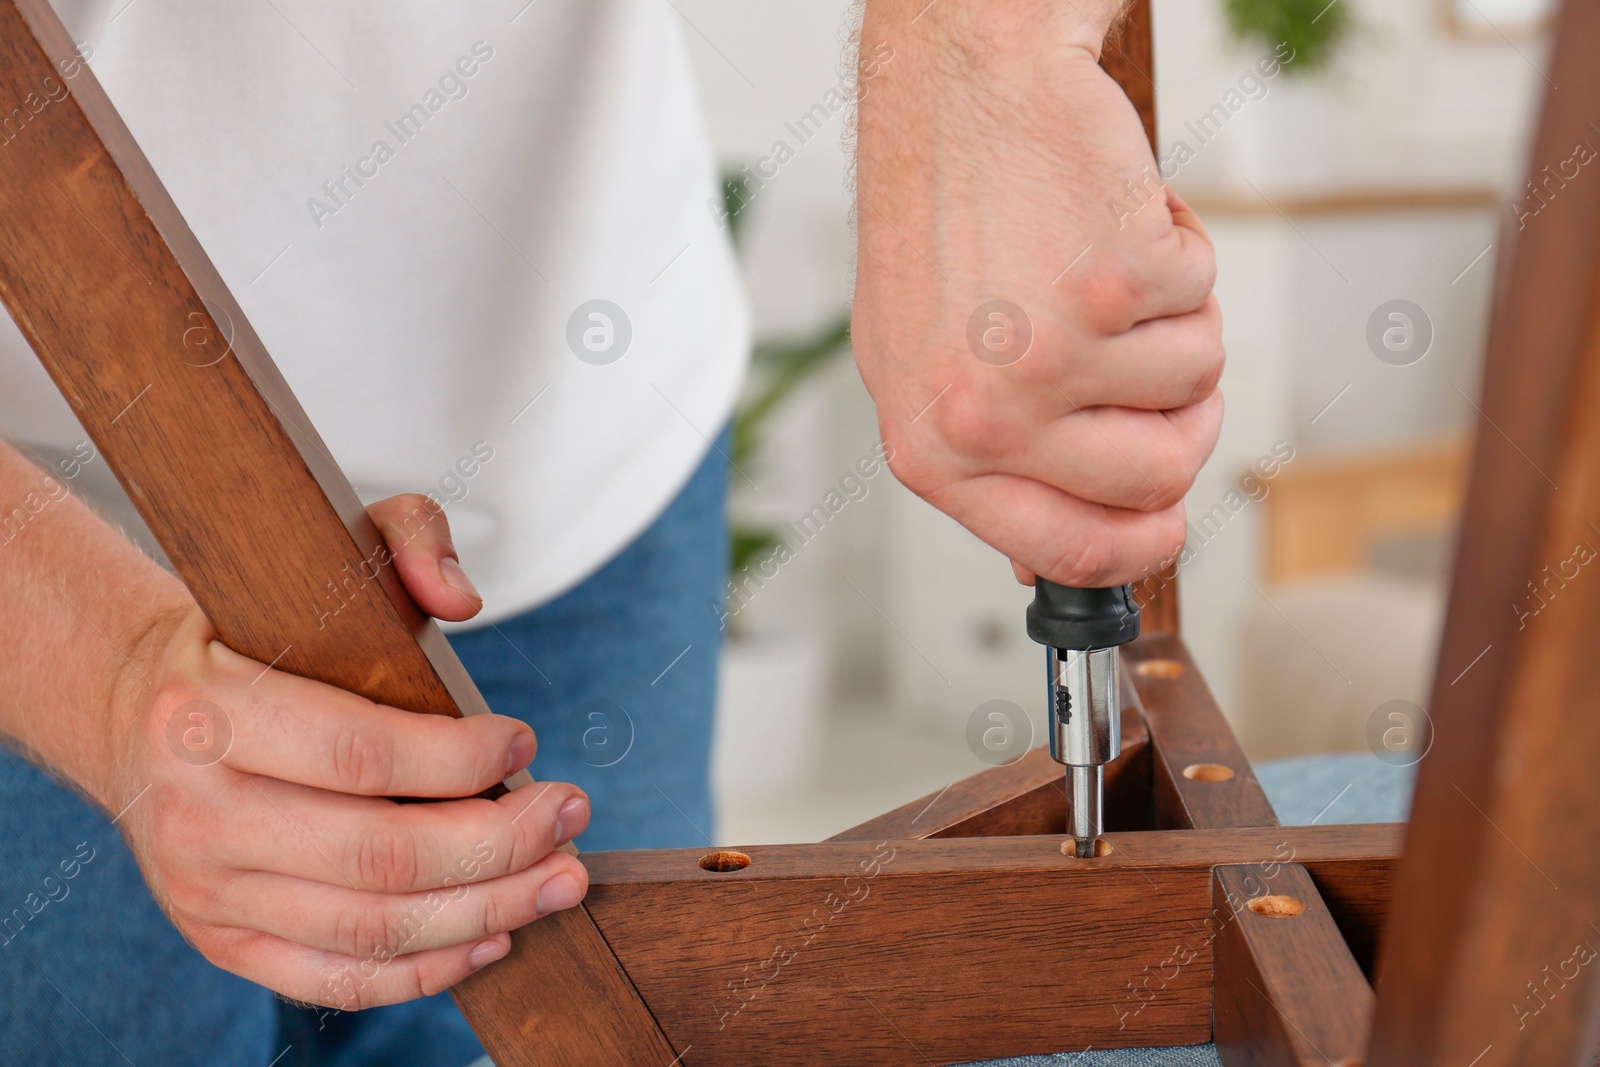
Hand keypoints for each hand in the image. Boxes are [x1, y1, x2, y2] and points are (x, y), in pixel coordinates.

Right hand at [99, 494, 587, 1008]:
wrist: (135, 713)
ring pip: (370, 929)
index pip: (358, 754)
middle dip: (498, 844)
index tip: (524, 742)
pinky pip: (335, 980)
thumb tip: (462, 598)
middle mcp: (196, 814)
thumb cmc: (254, 635)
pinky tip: (493, 936)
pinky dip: (425, 970)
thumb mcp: (323, 555)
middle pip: (379, 856)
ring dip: (486, 911)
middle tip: (570, 814)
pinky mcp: (222, 940)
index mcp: (207, 714)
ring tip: (560, 878)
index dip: (459, 760)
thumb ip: (407, 537)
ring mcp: (204, 890)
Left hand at [853, 0, 1223, 586]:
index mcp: (932, 451)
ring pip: (1196, 383)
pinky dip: (1180, 251)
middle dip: (1178, 414)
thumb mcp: (925, 367)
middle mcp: (985, 416)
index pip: (1067, 551)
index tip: (1167, 525)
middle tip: (1138, 346)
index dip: (1139, 545)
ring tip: (1098, 264)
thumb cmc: (942, 217)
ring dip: (1173, 318)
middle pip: (1161, 479)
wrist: (959, 84)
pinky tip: (1111, 216)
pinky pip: (1203, 301)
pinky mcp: (1113, 283)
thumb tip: (1039, 560)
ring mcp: (1050, 353)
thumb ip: (985, 467)